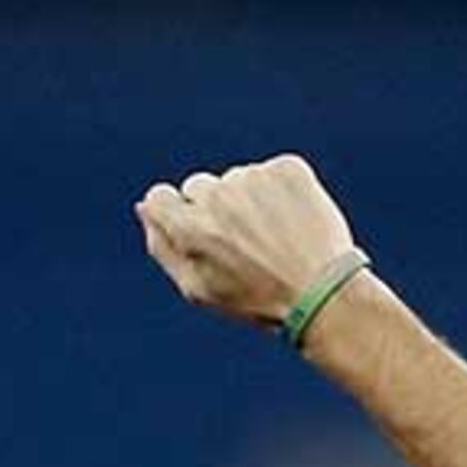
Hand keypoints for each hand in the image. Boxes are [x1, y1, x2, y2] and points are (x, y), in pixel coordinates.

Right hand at [136, 154, 362, 330]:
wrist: (322, 290)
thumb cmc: (255, 297)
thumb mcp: (196, 288)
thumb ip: (162, 246)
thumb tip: (145, 208)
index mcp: (190, 228)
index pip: (159, 196)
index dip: (174, 213)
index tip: (195, 228)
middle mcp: (219, 196)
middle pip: (198, 187)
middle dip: (212, 208)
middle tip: (241, 242)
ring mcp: (255, 179)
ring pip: (236, 179)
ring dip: (247, 200)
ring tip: (271, 235)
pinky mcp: (287, 169)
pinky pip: (269, 172)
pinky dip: (277, 192)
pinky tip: (290, 221)